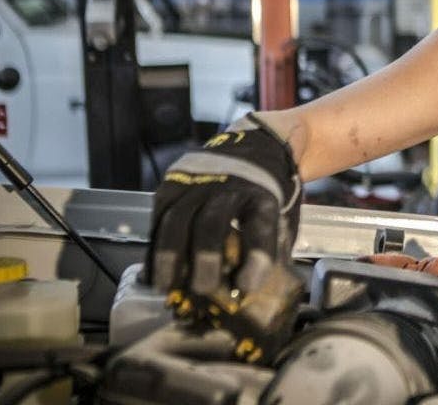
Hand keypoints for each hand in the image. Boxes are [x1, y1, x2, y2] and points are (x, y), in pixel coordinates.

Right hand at [146, 113, 302, 360]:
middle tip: (202, 291)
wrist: (258, 145)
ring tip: (166, 287)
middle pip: (211, 224)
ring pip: (177, 220)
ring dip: (169, 258)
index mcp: (264, 193)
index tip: (245, 288)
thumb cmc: (271, 190)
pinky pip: (159, 216)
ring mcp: (199, 181)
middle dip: (204, 261)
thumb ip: (272, 245)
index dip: (253, 259)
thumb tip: (252, 291)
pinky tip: (154, 270)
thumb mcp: (283, 212)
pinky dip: (154, 246)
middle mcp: (229, 184)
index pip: (260, 227)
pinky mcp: (174, 182)